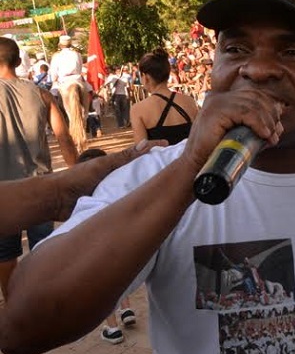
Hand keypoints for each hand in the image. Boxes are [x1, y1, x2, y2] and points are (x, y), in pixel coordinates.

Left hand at [52, 139, 166, 221]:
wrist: (56, 200)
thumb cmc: (76, 178)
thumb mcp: (103, 166)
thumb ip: (124, 157)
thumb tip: (146, 143)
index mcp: (117, 165)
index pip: (141, 155)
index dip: (155, 151)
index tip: (173, 149)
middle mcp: (119, 177)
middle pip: (142, 173)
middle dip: (159, 172)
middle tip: (180, 175)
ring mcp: (116, 192)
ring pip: (138, 190)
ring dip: (150, 192)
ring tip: (172, 193)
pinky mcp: (112, 206)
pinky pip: (129, 205)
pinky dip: (139, 206)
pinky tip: (151, 209)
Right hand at [181, 89, 283, 170]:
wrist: (197, 166)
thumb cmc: (219, 153)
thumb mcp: (241, 136)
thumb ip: (257, 128)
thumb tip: (280, 126)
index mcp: (225, 100)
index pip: (254, 95)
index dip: (270, 107)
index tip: (277, 124)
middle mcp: (220, 97)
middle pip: (255, 97)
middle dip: (271, 114)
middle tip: (276, 133)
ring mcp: (216, 103)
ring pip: (252, 104)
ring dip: (267, 121)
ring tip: (271, 137)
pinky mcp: (216, 111)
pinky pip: (245, 112)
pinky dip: (258, 123)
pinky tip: (265, 134)